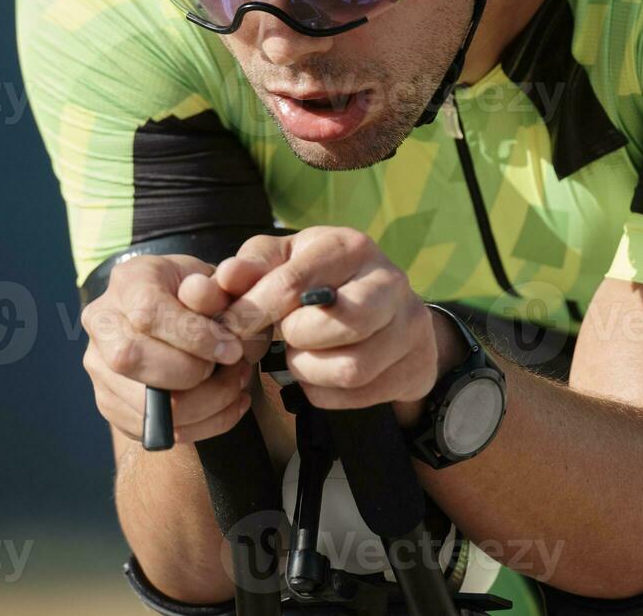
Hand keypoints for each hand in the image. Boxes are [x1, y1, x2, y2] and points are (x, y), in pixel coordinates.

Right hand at [81, 255, 254, 443]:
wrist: (178, 307)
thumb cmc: (201, 291)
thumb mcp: (217, 277)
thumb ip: (219, 288)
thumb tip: (206, 298)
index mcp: (128, 282)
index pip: (148, 313)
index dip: (194, 336)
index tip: (232, 349)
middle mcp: (102, 324)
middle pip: (132, 359)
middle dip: (193, 372)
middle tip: (235, 367)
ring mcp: (100, 368)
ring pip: (143, 402)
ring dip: (205, 403)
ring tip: (237, 384)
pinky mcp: (111, 403)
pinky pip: (154, 430)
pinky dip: (203, 424)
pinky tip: (229, 404)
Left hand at [215, 228, 461, 417]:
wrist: (385, 307)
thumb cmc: (321, 279)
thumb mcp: (285, 261)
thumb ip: (252, 267)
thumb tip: (226, 278)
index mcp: (352, 246)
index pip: (294, 283)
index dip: (252, 312)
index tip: (230, 329)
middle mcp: (390, 280)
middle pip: (339, 325)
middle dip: (297, 340)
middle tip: (287, 336)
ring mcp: (410, 325)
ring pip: (350, 368)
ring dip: (310, 370)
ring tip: (303, 355)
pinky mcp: (417, 365)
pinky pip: (358, 395)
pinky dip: (326, 392)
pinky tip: (322, 373)